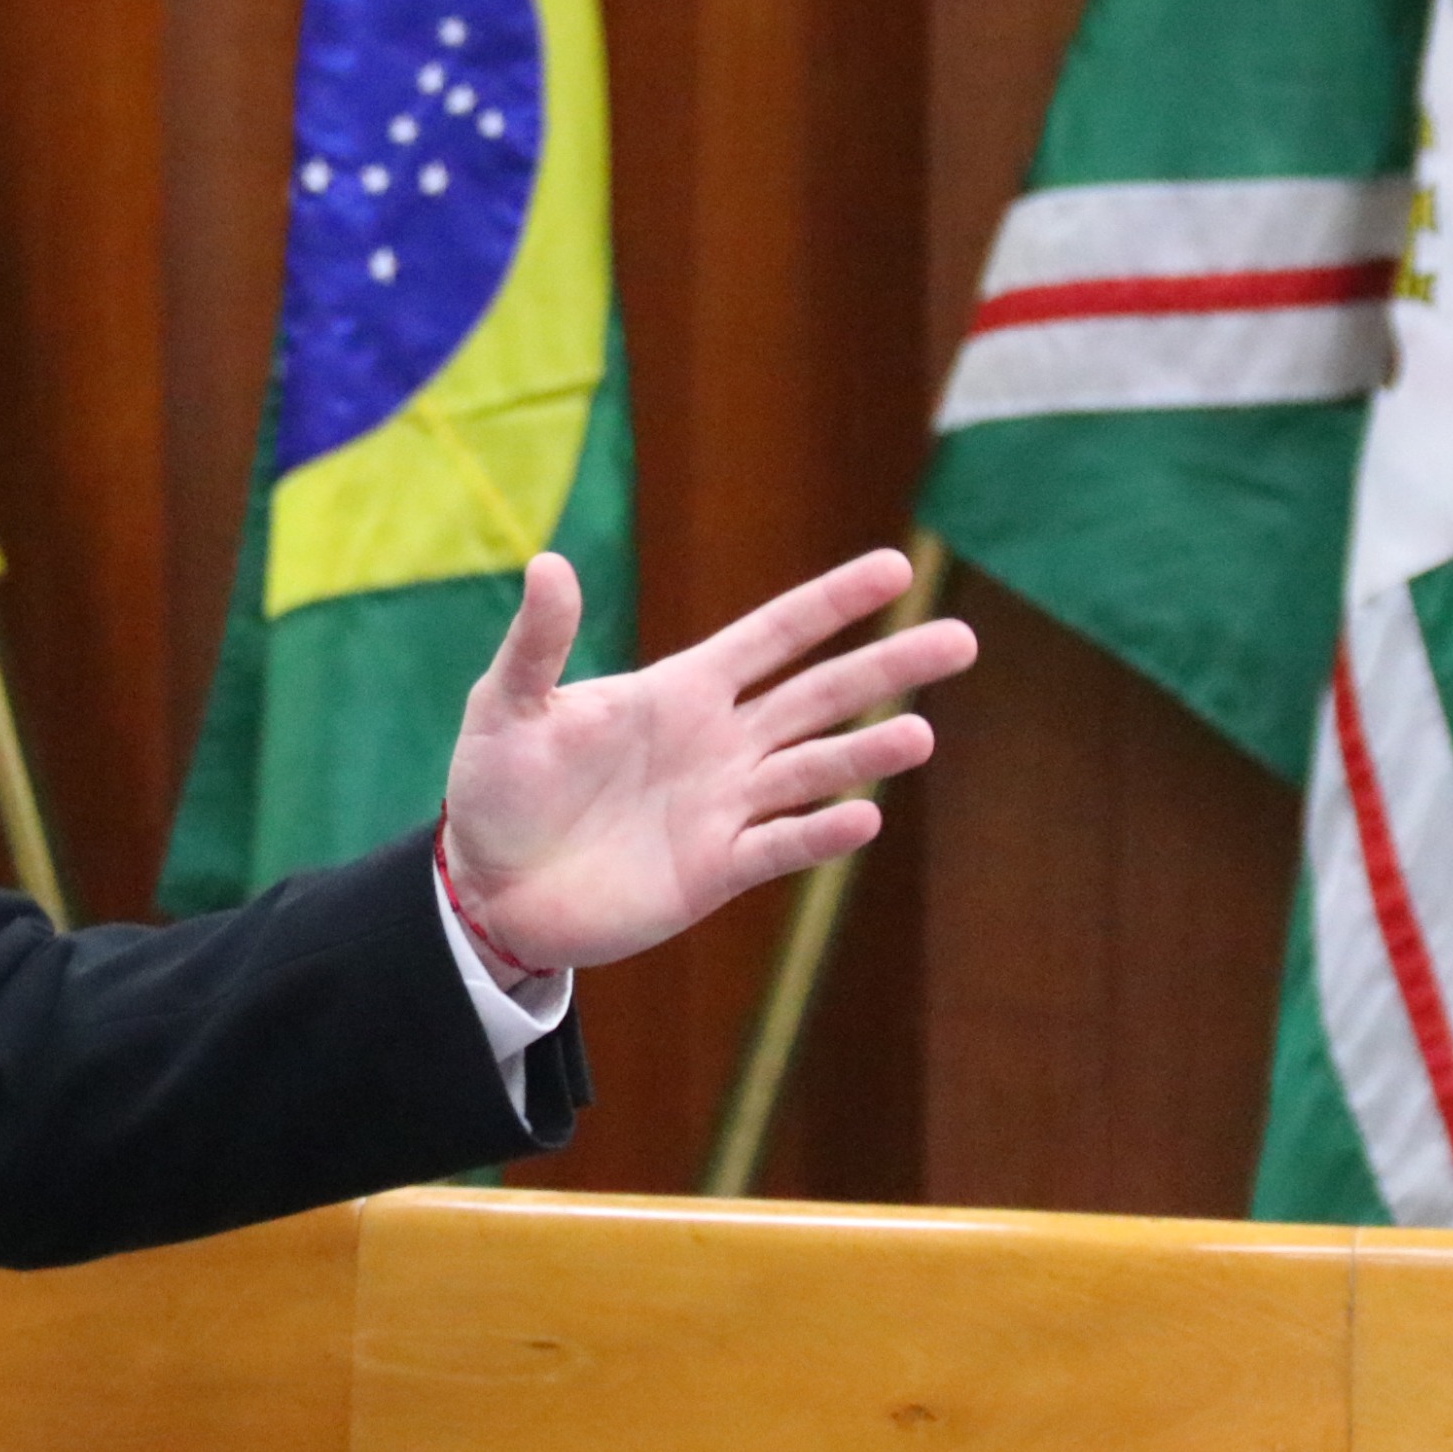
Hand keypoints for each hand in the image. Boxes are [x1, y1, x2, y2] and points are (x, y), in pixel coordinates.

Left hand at [439, 546, 978, 972]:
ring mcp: (724, 807)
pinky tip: (861, 816)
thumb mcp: (507, 706)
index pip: (772, 636)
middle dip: (887, 666)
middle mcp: (718, 743)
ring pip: (813, 770)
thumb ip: (538, 642)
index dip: (830, 603)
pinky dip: (818, 833)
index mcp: (679, 690)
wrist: (491, 889)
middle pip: (818, 695)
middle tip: (961, 638)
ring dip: (866, 753)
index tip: (896, 567)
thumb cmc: (498, 788)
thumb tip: (549, 563)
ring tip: (921, 736)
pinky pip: (779, 845)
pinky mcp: (716, 870)